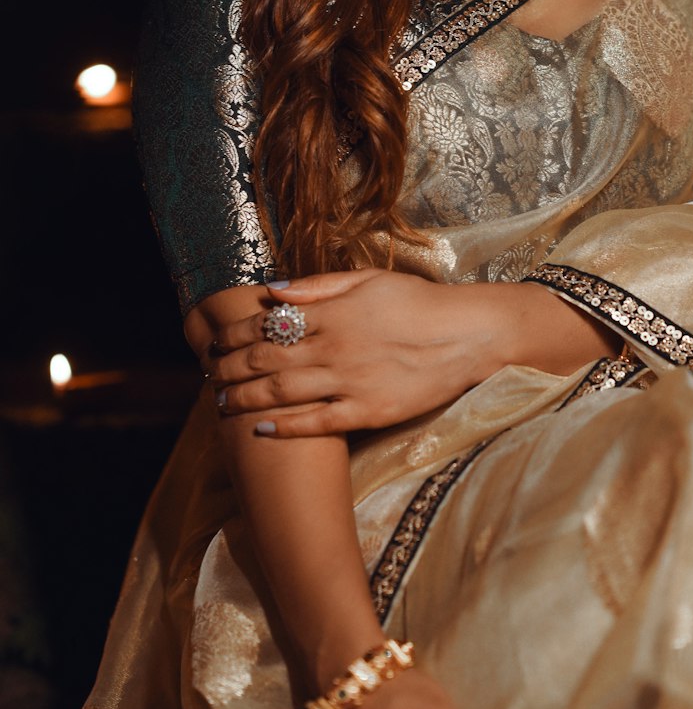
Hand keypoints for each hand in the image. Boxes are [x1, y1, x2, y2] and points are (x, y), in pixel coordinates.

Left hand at [210, 270, 503, 436]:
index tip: (216, 341)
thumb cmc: (419, 303)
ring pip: (282, 393)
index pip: (268, 325)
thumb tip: (271, 291)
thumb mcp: (369, 279)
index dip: (234, 335)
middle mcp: (335, 347)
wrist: (468, 336)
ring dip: (245, 399)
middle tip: (207, 375)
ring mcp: (351, 382)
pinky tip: (261, 428)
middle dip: (229, 369)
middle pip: (266, 361)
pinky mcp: (368, 411)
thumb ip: (318, 286)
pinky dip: (285, 427)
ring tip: (222, 403)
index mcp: (334, 312)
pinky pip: (317, 423)